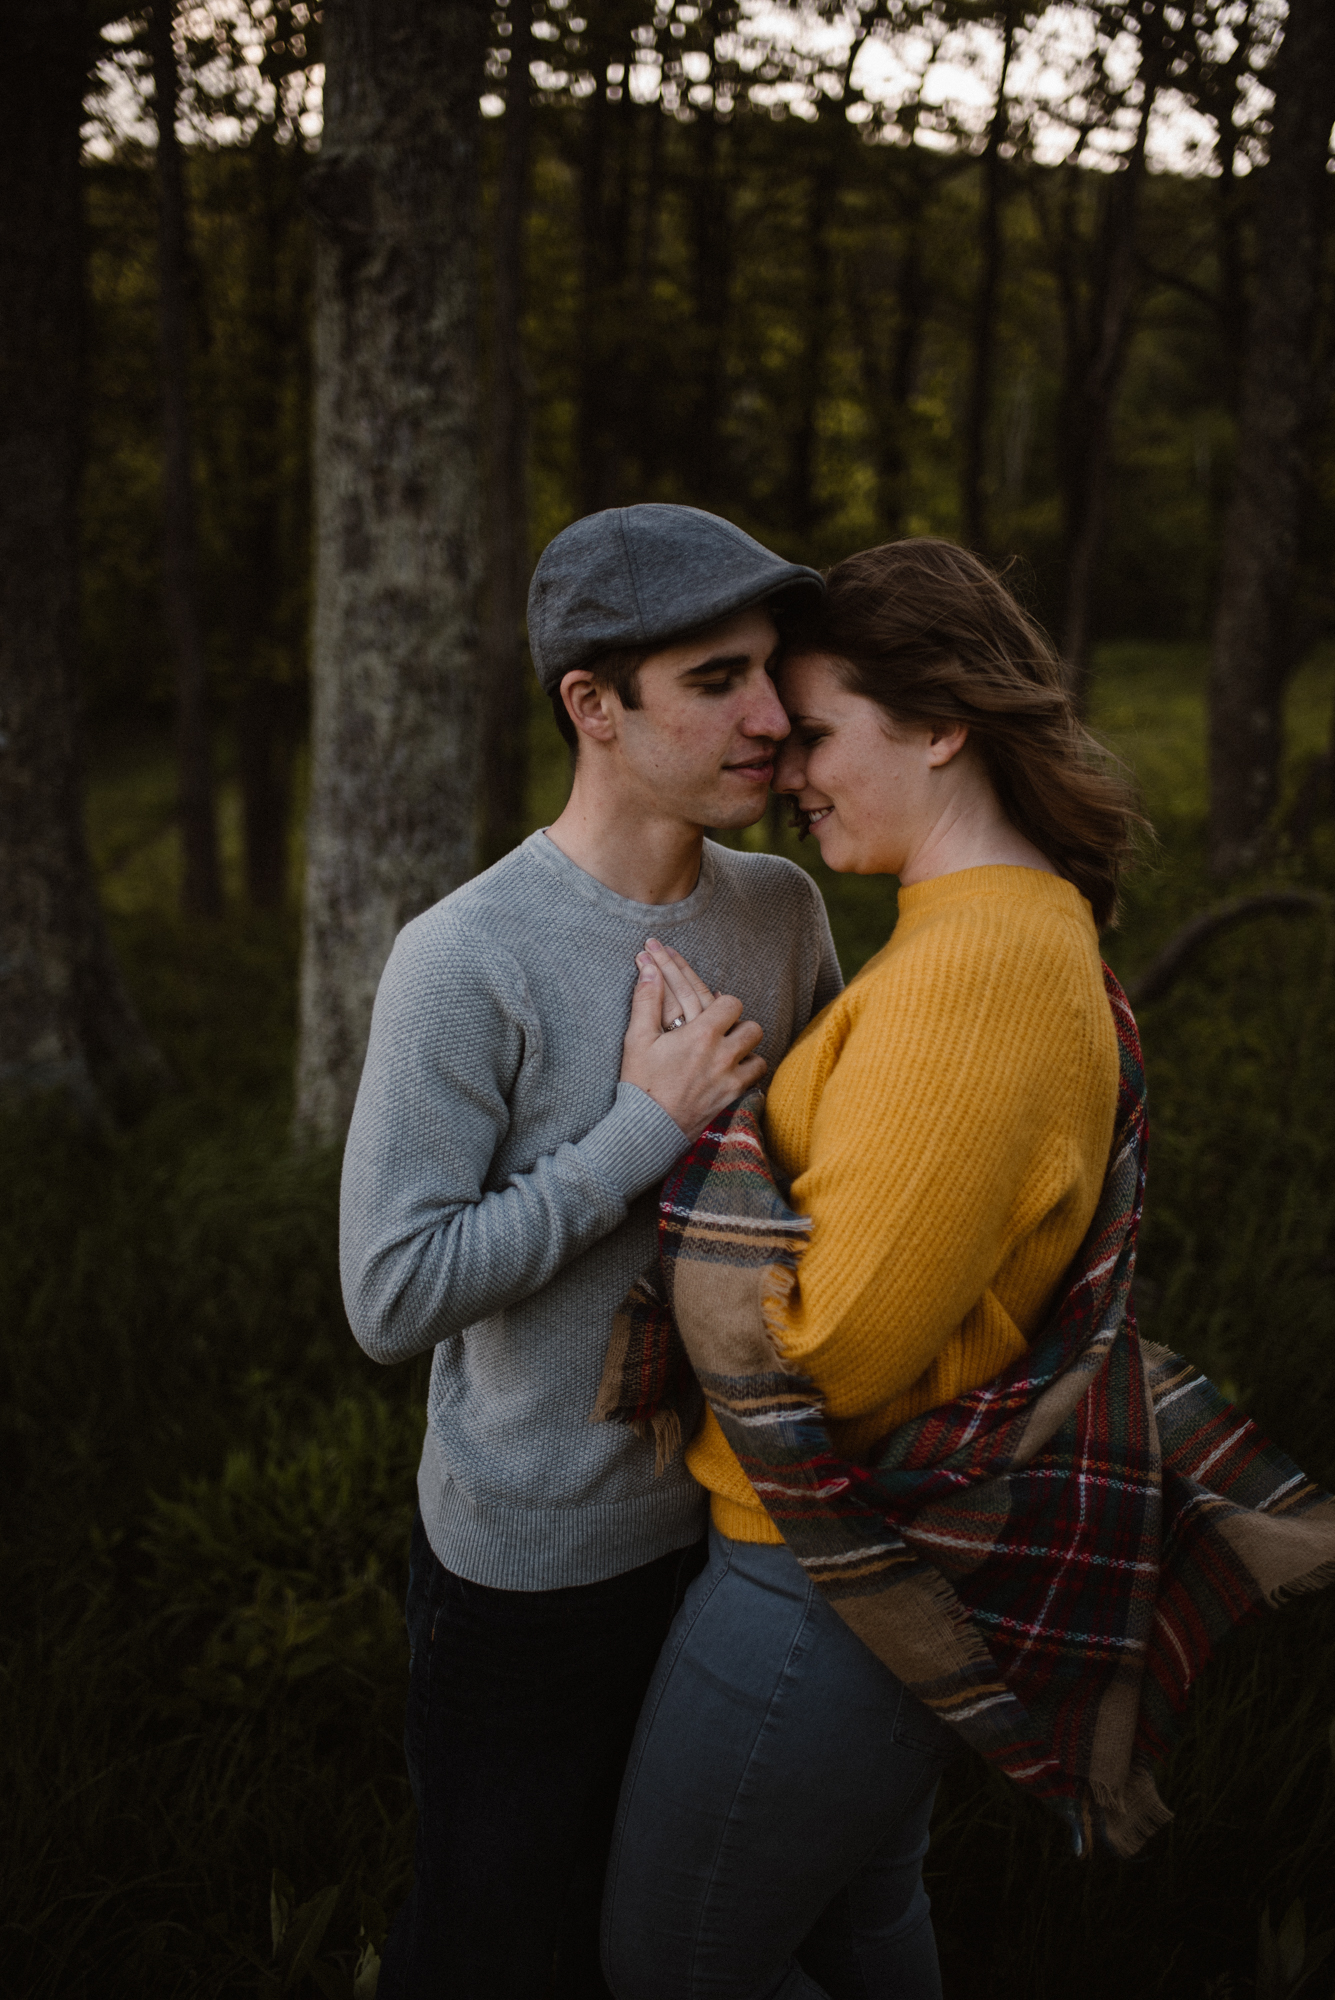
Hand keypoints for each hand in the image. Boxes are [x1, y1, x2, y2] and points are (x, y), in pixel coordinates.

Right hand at [620, 950, 766, 1140]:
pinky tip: (734, 1068)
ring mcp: (731, 1079)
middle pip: (751, 1026)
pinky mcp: (732, 1098)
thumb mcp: (638, 1038)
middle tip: (721, 1026)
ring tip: (729, 1046)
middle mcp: (723, 1055)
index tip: (711, 1006)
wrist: (647, 1128)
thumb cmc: (640, 1082)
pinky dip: (748, 1070)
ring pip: (758, 1052)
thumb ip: (646, 999)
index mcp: (702, 1034)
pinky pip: (755, 1078)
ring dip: (746, 1046)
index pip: (731, 1003)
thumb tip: (648, 967)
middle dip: (738, 1023)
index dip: (722, 1002)